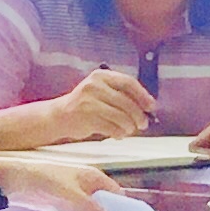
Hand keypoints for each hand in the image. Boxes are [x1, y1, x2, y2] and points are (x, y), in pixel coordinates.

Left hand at [0, 151, 107, 210]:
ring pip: (91, 210)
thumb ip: (89, 205)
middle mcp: (86, 185)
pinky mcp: (63, 204)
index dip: (122, 206)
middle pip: (105, 202)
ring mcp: (74, 195)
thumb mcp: (69, 193)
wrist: (13, 181)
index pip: (115, 192)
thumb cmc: (44, 180)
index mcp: (92, 176)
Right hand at [35, 68, 154, 144]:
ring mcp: (88, 101)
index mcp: (101, 76)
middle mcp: (94, 86)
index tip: (151, 107)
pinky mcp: (85, 117)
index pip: (128, 83)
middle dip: (139, 115)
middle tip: (144, 124)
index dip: (143, 96)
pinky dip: (119, 133)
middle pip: (126, 102)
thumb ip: (122, 95)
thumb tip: (148, 106)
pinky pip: (111, 127)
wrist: (58, 116)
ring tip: (129, 130)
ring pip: (121, 116)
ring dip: (129, 126)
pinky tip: (118, 134)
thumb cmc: (86, 105)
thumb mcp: (102, 92)